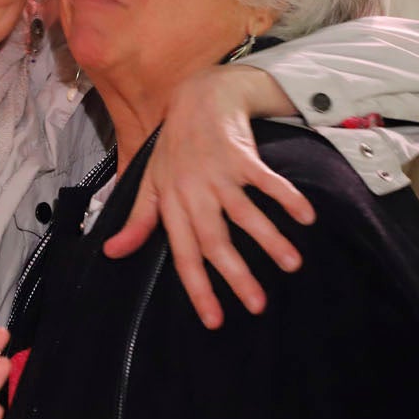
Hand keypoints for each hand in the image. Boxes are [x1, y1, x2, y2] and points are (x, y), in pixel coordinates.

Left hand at [103, 64, 313, 329]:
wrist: (197, 98)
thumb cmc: (174, 148)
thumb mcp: (151, 183)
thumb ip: (139, 220)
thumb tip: (111, 252)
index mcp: (171, 205)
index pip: (183, 254)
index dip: (197, 289)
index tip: (214, 320)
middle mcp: (193, 192)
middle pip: (215, 241)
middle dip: (236, 276)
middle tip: (258, 306)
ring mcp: (218, 173)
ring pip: (245, 214)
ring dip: (270, 239)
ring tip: (291, 265)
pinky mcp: (241, 155)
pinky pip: (267, 180)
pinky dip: (287, 198)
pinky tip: (306, 217)